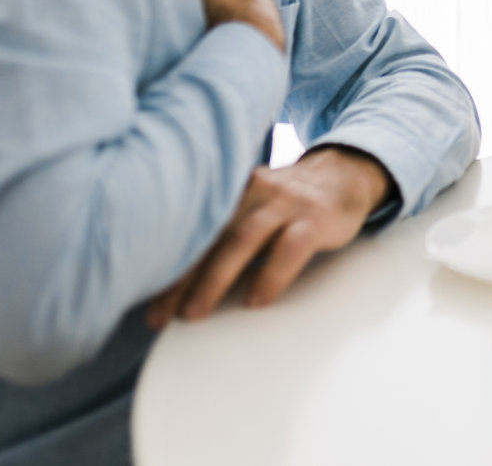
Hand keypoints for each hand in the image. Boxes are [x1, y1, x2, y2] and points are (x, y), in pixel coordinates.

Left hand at [146, 147, 391, 328]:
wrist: (344, 174)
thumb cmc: (288, 202)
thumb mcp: (251, 207)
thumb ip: (220, 232)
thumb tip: (177, 281)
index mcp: (230, 191)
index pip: (192, 232)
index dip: (165, 268)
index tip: (147, 305)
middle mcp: (253, 192)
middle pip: (210, 237)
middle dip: (181, 279)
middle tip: (160, 317)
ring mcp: (285, 203)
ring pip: (243, 239)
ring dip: (215, 278)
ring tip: (196, 313)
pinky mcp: (315, 218)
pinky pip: (291, 247)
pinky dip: (272, 274)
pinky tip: (258, 300)